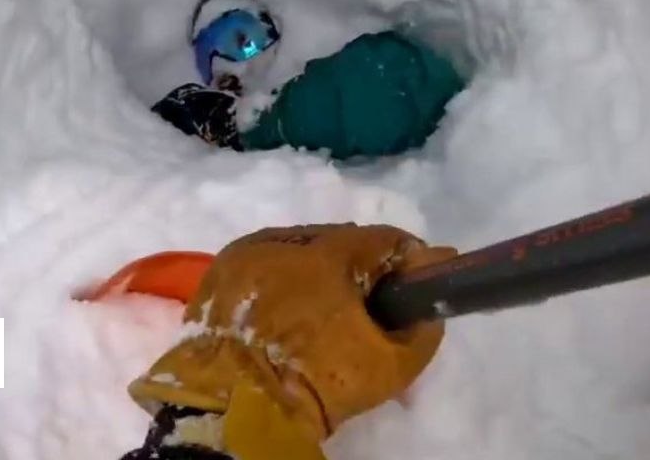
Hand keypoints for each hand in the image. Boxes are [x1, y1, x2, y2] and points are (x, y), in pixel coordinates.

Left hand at [129, 224, 455, 458]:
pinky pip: (265, 270)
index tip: (415, 287)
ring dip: (318, 276)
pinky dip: (281, 286)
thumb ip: (423, 327)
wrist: (236, 411)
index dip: (407, 262)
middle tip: (369, 310)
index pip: (386, 240)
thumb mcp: (390, 366)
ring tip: (325, 316)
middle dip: (360, 271)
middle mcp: (285, 239)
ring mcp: (245, 254)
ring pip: (298, 254)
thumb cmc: (317, 383)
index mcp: (329, 251)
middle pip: (340, 243)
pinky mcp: (218, 275)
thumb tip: (430, 307)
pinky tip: (288, 317)